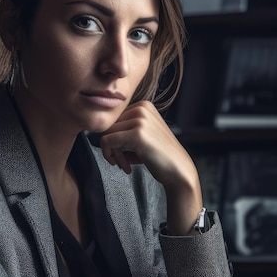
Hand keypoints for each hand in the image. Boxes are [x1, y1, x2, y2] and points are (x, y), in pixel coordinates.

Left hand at [99, 101, 202, 234]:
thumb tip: (97, 132)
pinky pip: (106, 142)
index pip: (114, 119)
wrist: (178, 170)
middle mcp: (142, 108)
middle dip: (113, 146)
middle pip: (108, 125)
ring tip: (126, 164)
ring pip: (105, 134)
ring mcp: (140, 120)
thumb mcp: (143, 134)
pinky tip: (124, 166)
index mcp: (143, 105)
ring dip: (112, 153)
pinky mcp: (136, 133)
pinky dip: (110, 156)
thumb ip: (124, 129)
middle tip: (124, 161)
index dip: (115, 138)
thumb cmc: (159, 156)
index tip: (124, 153)